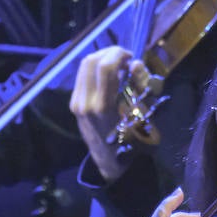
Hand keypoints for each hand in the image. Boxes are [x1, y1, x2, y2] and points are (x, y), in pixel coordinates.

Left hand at [70, 46, 146, 184]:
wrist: (110, 163)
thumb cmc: (133, 143)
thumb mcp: (143, 116)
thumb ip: (139, 87)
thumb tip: (134, 64)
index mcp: (103, 106)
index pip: (105, 66)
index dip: (118, 54)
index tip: (131, 58)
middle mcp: (85, 102)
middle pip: (91, 61)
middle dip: (109, 53)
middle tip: (125, 59)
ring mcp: (76, 103)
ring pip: (84, 66)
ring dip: (101, 58)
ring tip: (117, 65)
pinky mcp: (74, 104)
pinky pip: (82, 76)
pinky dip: (95, 69)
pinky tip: (108, 76)